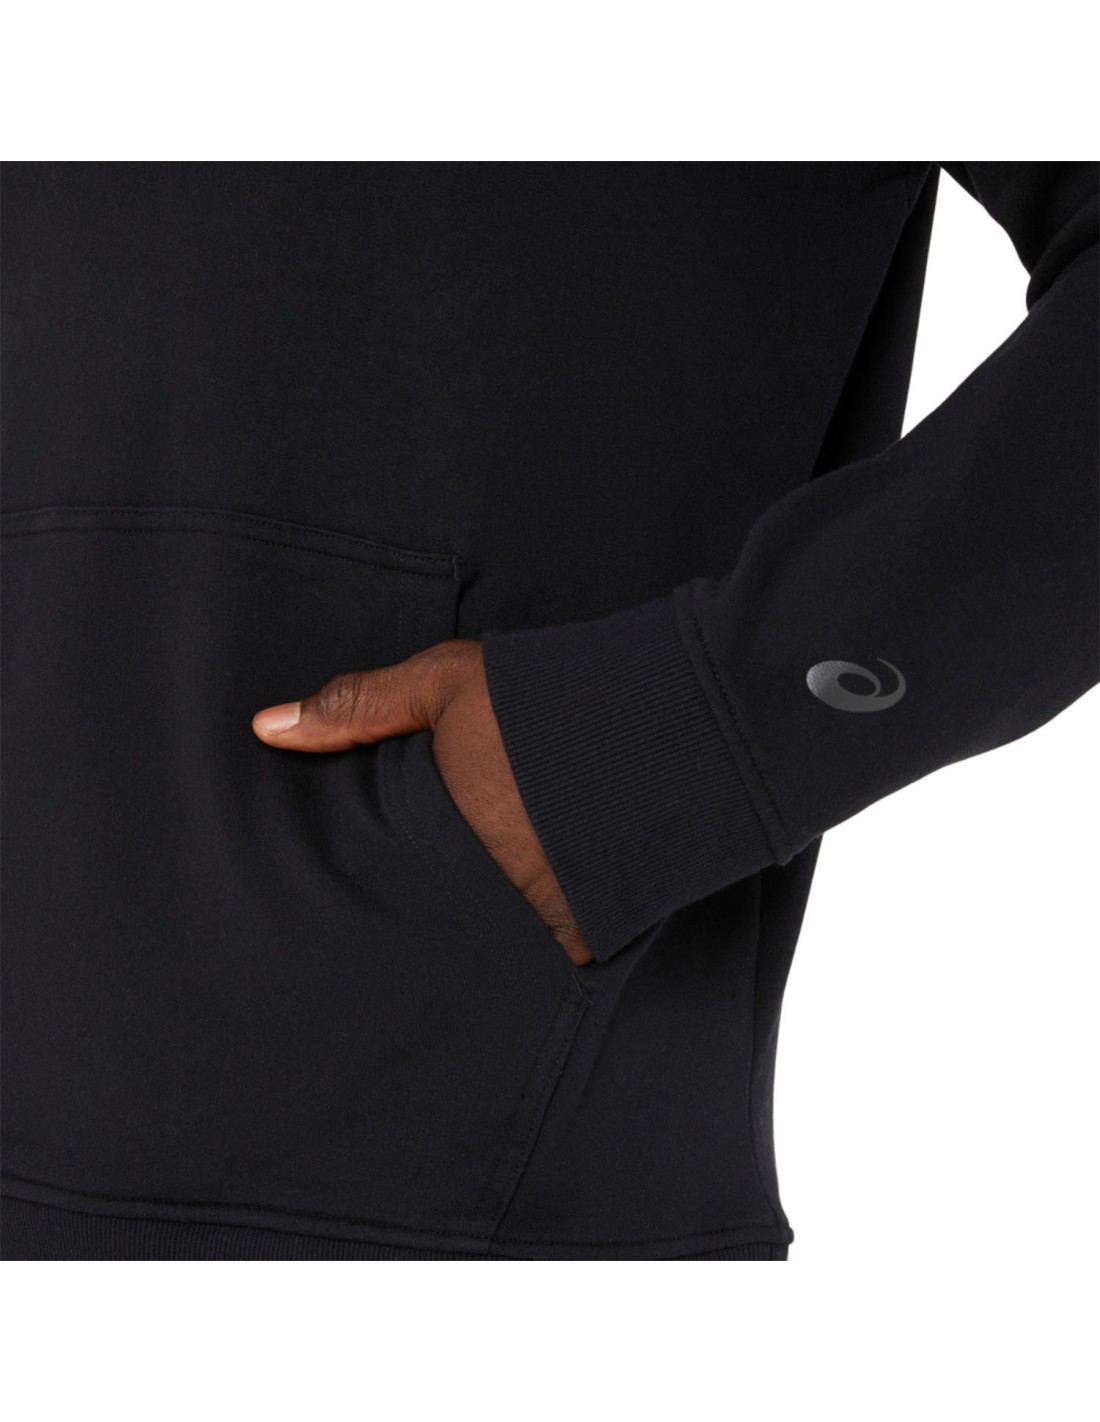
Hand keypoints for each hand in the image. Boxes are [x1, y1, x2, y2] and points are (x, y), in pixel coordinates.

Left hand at [251, 639, 593, 965]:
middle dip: (428, 903)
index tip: (379, 868)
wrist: (659, 722)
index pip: (382, 873)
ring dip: (482, 922)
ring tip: (483, 902)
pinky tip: (538, 909)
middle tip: (428, 893)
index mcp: (432, 833)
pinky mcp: (584, 936)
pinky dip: (540, 938)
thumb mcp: (441, 684)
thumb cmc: (541, 698)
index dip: (380, 869)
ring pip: (484, 939)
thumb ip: (355, 706)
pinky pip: (547, 955)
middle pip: (431, 913)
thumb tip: (264, 727)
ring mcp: (530, 920)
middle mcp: (476, 888)